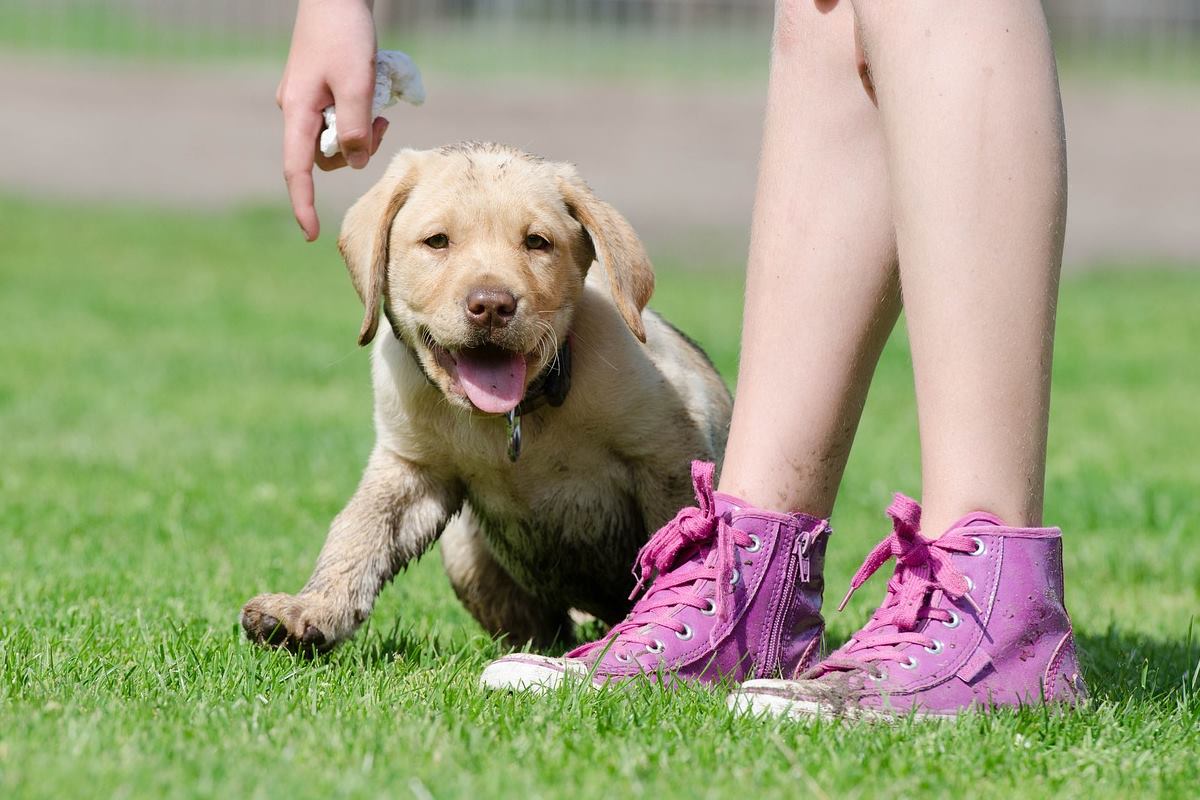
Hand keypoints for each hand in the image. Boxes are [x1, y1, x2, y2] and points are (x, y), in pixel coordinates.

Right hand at [278, 0, 387, 240]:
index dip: (303, 204)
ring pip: (338, 136)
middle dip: (357, 150)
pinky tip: (373, 91)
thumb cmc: (345, 33)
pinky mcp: (320, 89)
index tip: (311, 233)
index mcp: (297, 112)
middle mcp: (296, 110)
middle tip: (383, 123)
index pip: (296, 171)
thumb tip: (355, 162)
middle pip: (327, 156)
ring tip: (379, 104)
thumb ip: (356, 128)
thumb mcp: (357, 83)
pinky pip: (342, 116)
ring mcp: (307, 99)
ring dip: (363, 131)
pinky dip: (361, 114)